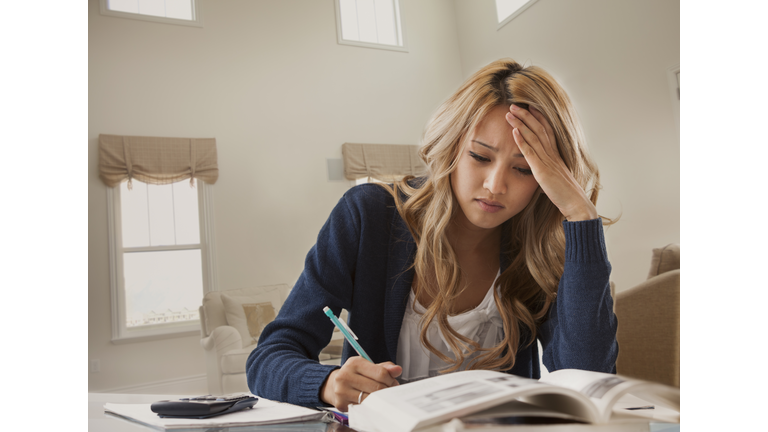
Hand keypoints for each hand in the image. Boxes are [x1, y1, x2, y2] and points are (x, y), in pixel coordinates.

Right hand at [320, 357, 401, 411]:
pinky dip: (370, 406)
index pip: (380, 373)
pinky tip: (370, 402)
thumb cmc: (354, 375)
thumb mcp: (367, 366)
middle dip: (387, 390)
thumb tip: (397, 369)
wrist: (333, 385)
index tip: (393, 382)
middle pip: (376, 387)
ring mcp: (342, 391)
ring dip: (380, 399)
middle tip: (389, 391)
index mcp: (354, 363)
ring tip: (380, 396)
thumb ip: (383, 368)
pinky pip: (363, 407)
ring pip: (370, 399)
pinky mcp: (341, 404)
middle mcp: (345, 376)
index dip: (391, 379)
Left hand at [505, 105, 597, 220]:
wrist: (575, 203)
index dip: (538, 118)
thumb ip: (549, 170)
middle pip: (539, 129)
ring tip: (510, 113)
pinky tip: (514, 131)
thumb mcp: (556, 178)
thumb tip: (543, 168)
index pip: (547, 131)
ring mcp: (548, 161)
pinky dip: (522, 141)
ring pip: (534, 137)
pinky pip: (531, 152)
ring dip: (521, 123)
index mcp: (556, 155)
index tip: (529, 107)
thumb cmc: (566, 194)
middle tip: (514, 105)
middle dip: (526, 115)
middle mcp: (552, 154)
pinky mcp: (542, 170)